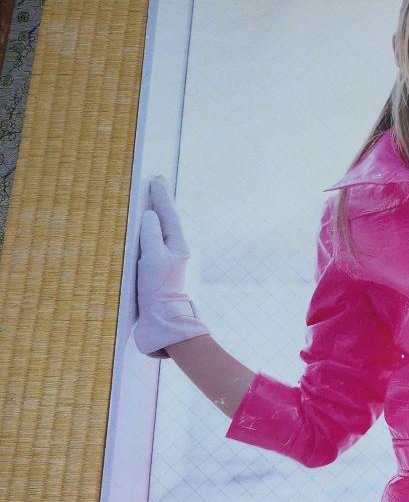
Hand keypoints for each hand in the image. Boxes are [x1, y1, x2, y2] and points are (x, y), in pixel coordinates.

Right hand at [133, 176, 209, 358]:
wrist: (162, 322)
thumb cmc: (158, 289)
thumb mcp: (153, 257)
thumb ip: (150, 233)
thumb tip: (149, 215)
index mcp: (176, 246)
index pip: (168, 215)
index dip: (161, 196)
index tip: (157, 179)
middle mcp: (173, 252)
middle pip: (165, 222)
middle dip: (159, 203)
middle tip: (155, 184)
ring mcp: (164, 263)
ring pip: (158, 234)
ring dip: (153, 218)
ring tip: (148, 203)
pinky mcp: (155, 274)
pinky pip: (149, 247)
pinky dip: (144, 236)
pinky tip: (139, 236)